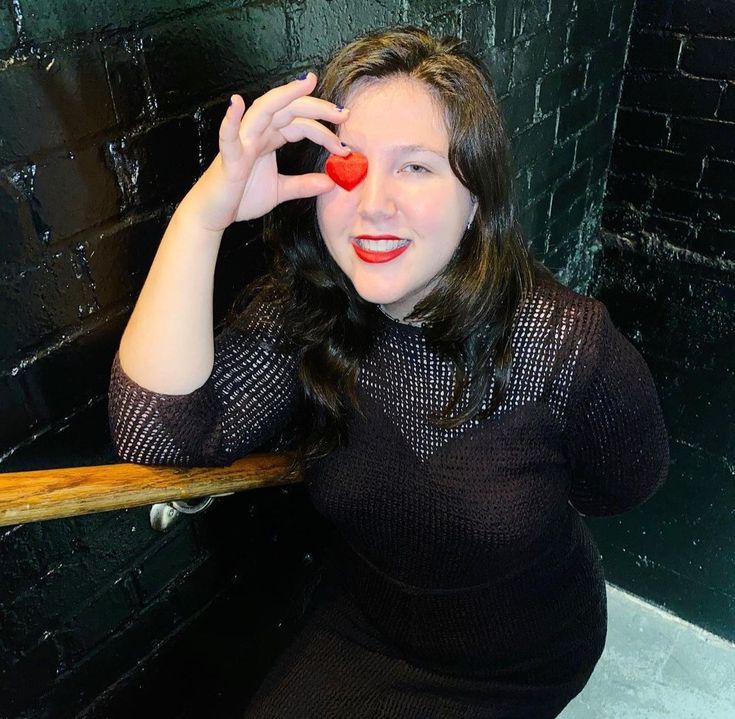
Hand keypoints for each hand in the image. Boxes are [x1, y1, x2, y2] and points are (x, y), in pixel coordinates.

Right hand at [180, 72, 348, 231]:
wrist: (215, 214)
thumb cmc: (241, 198)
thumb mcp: (280, 191)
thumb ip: (304, 185)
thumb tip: (331, 183)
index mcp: (268, 139)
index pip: (300, 124)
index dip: (324, 131)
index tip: (344, 146)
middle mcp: (256, 134)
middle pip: (289, 110)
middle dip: (316, 108)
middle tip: (343, 113)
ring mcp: (241, 142)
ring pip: (264, 111)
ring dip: (285, 96)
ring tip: (305, 84)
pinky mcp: (228, 157)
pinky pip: (228, 136)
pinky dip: (231, 120)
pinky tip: (237, 104)